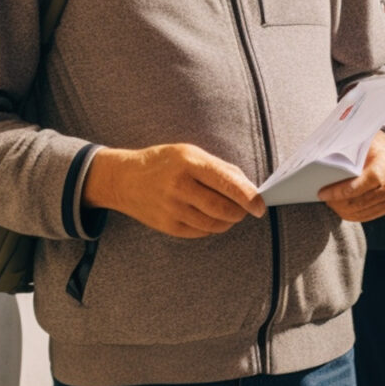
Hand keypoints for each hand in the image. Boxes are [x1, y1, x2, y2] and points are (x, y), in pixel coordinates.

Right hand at [82, 143, 264, 238]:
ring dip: (228, 221)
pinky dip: (212, 227)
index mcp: (188, 162)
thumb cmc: (163, 162)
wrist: (123, 179)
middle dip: (240, 211)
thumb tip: (249, 187)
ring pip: (213, 224)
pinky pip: (200, 232)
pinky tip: (210, 217)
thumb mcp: (190, 153)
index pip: (226, 183)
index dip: (248, 197)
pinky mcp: (167, 226)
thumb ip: (220, 168)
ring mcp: (171, 208)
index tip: (260, 206)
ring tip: (229, 212)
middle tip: (246, 209)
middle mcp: (179, 186)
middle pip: (222, 208)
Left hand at [318, 132, 384, 222]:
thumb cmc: (369, 146)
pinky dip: (351, 214)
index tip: (323, 192)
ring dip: (342, 209)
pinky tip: (340, 208)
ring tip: (329, 202)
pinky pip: (366, 216)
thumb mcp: (359, 142)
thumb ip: (345, 154)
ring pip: (361, 210)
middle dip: (338, 202)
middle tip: (322, 197)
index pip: (364, 182)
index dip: (342, 190)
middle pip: (361, 200)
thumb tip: (323, 167)